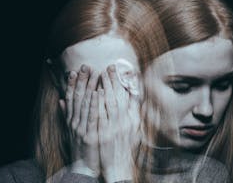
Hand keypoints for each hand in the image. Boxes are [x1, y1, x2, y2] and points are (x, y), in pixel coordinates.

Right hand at [59, 65, 100, 176]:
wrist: (84, 167)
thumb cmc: (81, 147)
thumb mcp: (72, 130)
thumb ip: (67, 115)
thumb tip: (61, 100)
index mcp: (71, 120)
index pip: (70, 99)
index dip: (72, 84)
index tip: (74, 71)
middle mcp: (74, 122)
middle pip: (77, 98)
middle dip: (81, 81)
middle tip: (86, 66)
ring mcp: (81, 128)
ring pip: (85, 104)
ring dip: (89, 87)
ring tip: (93, 73)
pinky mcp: (89, 135)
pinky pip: (92, 116)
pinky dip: (95, 103)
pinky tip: (98, 92)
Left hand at [99, 65, 140, 182]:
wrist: (118, 165)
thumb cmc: (125, 146)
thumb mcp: (134, 129)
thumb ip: (135, 112)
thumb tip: (135, 97)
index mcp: (132, 120)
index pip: (130, 98)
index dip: (125, 83)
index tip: (121, 70)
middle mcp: (125, 122)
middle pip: (120, 97)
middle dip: (114, 80)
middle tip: (110, 67)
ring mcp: (115, 128)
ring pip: (112, 103)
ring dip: (107, 87)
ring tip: (102, 74)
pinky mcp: (104, 134)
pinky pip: (102, 116)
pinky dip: (100, 103)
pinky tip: (97, 92)